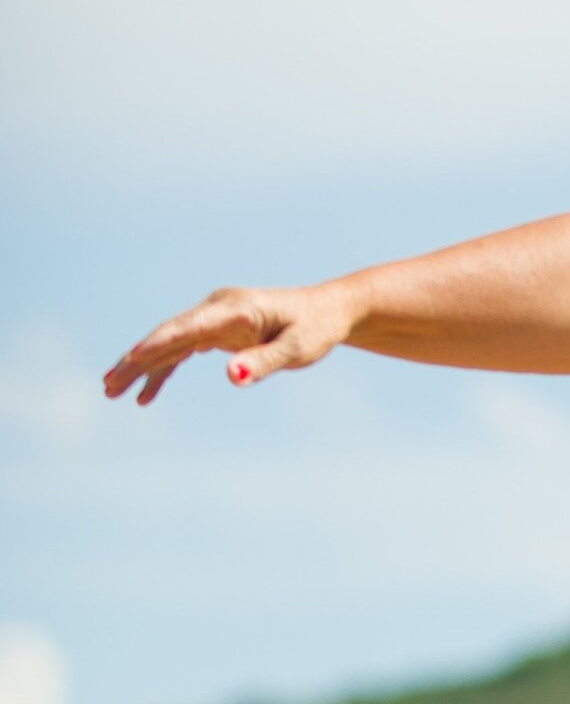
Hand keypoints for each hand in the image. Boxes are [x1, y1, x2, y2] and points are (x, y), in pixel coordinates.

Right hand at [103, 281, 349, 406]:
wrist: (327, 312)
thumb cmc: (315, 330)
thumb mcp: (297, 350)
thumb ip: (264, 362)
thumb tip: (232, 377)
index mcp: (234, 310)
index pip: (187, 328)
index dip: (157, 345)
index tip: (132, 360)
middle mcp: (216, 309)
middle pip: (167, 335)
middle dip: (135, 361)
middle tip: (108, 387)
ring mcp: (213, 318)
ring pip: (169, 343)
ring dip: (141, 367)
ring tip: (113, 392)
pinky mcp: (216, 329)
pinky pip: (181, 349)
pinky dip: (163, 369)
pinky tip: (147, 394)